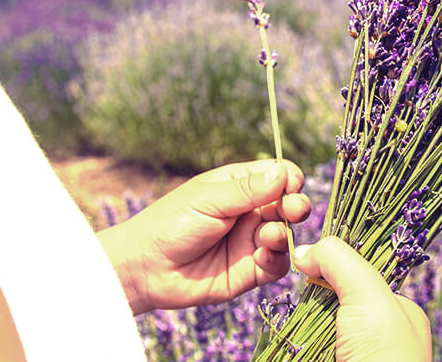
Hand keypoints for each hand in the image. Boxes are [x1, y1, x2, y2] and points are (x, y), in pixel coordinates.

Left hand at [98, 159, 310, 314]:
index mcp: (240, 186)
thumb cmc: (170, 224)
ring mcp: (251, 241)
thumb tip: (283, 171)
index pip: (279, 176)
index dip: (289, 180)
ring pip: (286, 235)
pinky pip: (278, 266)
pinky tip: (261, 258)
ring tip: (265, 237)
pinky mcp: (251, 271)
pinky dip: (277, 261)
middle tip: (293, 210)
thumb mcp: (209, 200)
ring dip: (283, 234)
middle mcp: (250, 212)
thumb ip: (248, 189)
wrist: (145, 269)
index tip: (290, 186)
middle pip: (289, 205)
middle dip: (296, 206)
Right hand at [293, 237, 431, 361]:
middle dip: (309, 298)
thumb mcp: (369, 295)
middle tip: (294, 288)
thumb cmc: (385, 355)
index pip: (359, 277)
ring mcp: (348, 356)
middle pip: (330, 303)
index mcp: (398, 313)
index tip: (305, 257)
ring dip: (296, 326)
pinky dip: (288, 346)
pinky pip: (300, 350)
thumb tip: (306, 251)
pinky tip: (284, 341)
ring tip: (291, 321)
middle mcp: (376, 336)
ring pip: (311, 331)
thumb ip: (341, 261)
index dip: (332, 266)